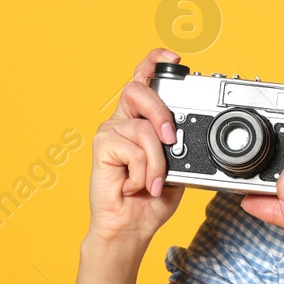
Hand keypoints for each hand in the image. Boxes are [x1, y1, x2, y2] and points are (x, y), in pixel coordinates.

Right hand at [87, 47, 187, 241]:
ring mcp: (110, 131)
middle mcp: (123, 120)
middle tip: (172, 139)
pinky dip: (143, 172)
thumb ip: (179, 143)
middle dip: (161, 112)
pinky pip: (134, 149)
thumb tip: (181, 132)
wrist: (132, 226)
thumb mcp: (177, 166)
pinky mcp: (101, 145)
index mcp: (141, 120)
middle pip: (140, 90)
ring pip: (144, 129)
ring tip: (153, 182)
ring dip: (157, 162)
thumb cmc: (151, 198)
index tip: (174, 57)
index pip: (144, 81)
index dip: (155, 62)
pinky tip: (135, 185)